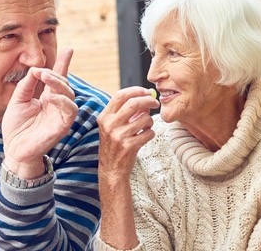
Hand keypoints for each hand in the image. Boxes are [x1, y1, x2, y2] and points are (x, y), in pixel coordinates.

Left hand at [2, 48, 77, 178]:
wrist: (13, 148)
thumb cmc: (16, 127)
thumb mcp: (17, 100)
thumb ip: (26, 85)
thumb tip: (36, 70)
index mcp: (48, 98)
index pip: (58, 78)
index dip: (64, 64)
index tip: (69, 49)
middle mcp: (57, 105)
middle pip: (65, 85)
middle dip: (56, 74)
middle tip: (42, 70)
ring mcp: (61, 115)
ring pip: (70, 96)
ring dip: (59, 84)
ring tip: (46, 77)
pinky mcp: (62, 126)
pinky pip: (69, 111)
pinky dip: (62, 101)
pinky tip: (51, 97)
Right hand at [97, 87, 158, 249]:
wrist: (112, 170)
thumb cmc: (115, 144)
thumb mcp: (113, 126)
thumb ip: (126, 111)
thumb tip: (145, 97)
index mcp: (104, 117)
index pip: (120, 95)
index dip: (136, 90)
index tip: (146, 91)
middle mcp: (109, 125)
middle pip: (133, 104)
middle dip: (148, 101)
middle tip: (156, 102)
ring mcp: (118, 137)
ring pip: (144, 119)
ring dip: (150, 121)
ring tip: (146, 127)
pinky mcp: (129, 147)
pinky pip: (148, 133)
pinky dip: (150, 133)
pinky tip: (144, 137)